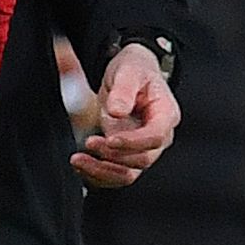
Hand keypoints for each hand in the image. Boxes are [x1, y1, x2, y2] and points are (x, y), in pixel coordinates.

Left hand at [73, 42, 178, 187]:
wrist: (128, 76)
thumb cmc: (134, 71)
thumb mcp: (129, 70)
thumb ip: (124, 89)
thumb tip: (117, 111)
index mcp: (165, 114)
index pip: (155, 137)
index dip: (133, 142)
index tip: (110, 139)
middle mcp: (158, 137)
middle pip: (142, 159)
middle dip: (113, 155)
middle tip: (89, 142)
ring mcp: (142, 149)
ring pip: (128, 173)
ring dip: (102, 171)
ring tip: (78, 160)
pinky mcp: (126, 156)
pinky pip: (114, 174)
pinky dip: (96, 174)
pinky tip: (80, 164)